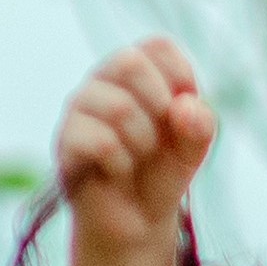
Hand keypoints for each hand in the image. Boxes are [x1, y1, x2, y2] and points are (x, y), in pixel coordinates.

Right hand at [53, 38, 214, 262]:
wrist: (136, 219)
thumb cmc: (161, 171)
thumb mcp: (193, 149)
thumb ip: (200, 125)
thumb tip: (185, 106)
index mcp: (135, 74)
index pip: (157, 46)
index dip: (181, 77)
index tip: (184, 111)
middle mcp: (102, 82)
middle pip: (129, 61)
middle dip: (158, 103)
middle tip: (159, 134)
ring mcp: (79, 109)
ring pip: (119, 105)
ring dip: (144, 140)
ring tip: (138, 156)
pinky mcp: (65, 141)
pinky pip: (102, 141)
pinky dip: (123, 162)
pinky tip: (118, 170)